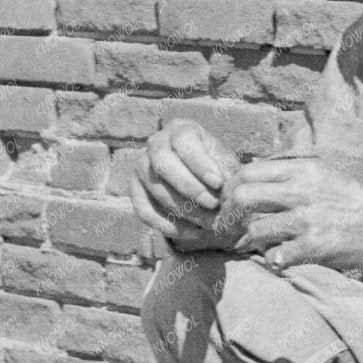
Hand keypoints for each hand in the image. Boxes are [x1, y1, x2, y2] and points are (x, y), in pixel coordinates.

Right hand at [129, 120, 239, 252]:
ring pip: (156, 189)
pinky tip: (192, 232)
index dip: (200, 163)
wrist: (202, 181)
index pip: (184, 142)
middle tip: (214, 205)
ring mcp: (141, 167)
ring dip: (183, 210)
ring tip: (209, 223)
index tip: (218, 183)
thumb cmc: (216, 167)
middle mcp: (156, 143)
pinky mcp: (134, 191)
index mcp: (180, 129)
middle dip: (191, 188)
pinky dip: (167, 225)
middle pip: (164, 165)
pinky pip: (144, 211)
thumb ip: (227, 171)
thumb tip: (228, 188)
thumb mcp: (226, 163)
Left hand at [223, 156, 362, 276]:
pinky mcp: (314, 246)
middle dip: (232, 215)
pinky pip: (276, 256)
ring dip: (251, 242)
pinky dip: (272, 260)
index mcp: (302, 171)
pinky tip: (279, 258)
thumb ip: (288, 171)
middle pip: (243, 197)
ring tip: (255, 246)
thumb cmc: (350, 198)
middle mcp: (301, 191)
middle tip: (233, 227)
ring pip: (255, 230)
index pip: (248, 172)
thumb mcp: (321, 173)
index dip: (231, 189)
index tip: (230, 202)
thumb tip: (251, 167)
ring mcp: (307, 220)